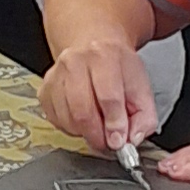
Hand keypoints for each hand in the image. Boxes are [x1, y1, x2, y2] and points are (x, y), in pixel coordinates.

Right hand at [40, 34, 159, 158]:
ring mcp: (57, 74)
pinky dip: (70, 128)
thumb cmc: (118, 68)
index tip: (119, 141)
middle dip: (97, 135)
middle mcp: (76, 61)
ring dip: (84, 133)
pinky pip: (55, 119)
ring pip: (67, 118)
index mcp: (105, 56)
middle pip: (82, 110)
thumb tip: (132, 139)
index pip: (108, 96)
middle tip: (107, 143)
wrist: (94, 46)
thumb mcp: (142, 87)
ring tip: (97, 129)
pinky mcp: (45, 88)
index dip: (115, 124)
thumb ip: (144, 116)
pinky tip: (82, 120)